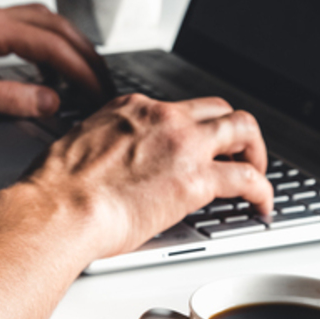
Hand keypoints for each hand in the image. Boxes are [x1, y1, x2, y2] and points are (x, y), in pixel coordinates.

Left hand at [0, 0, 108, 116]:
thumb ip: (8, 98)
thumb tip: (50, 101)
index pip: (50, 44)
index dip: (81, 68)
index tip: (99, 89)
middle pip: (52, 24)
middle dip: (82, 52)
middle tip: (101, 80)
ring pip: (38, 22)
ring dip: (63, 46)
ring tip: (80, 76)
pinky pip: (19, 28)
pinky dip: (40, 46)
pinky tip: (42, 69)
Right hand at [20, 93, 272, 257]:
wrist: (58, 210)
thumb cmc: (56, 190)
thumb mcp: (79, 147)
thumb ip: (105, 148)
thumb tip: (109, 166)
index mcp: (130, 109)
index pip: (177, 109)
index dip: (193, 129)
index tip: (196, 147)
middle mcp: (162, 117)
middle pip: (218, 110)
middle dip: (233, 133)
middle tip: (237, 155)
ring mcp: (183, 144)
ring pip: (243, 129)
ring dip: (256, 152)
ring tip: (257, 175)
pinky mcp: (197, 179)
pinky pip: (248, 178)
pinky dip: (263, 191)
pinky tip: (262, 206)